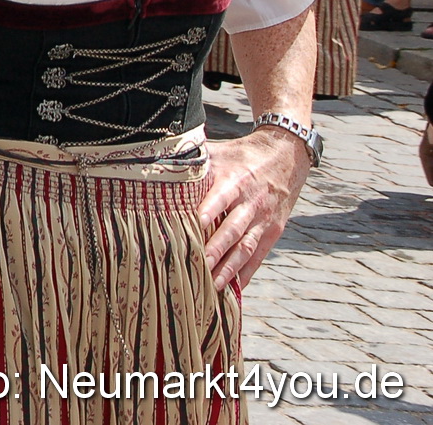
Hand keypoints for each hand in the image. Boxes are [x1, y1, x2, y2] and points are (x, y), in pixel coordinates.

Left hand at [197, 127, 310, 289]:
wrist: (286, 156)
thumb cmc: (240, 155)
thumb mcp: (218, 152)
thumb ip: (191, 161)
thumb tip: (155, 158)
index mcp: (234, 181)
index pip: (218, 200)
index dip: (205, 215)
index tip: (190, 229)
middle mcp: (250, 203)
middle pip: (232, 230)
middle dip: (214, 250)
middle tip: (197, 267)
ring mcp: (263, 220)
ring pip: (245, 247)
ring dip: (229, 269)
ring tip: (212, 287)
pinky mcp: (272, 232)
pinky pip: (258, 256)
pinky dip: (246, 274)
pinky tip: (234, 290)